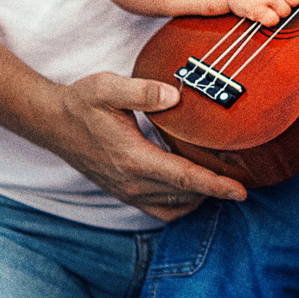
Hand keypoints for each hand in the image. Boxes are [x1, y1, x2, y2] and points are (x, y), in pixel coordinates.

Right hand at [43, 72, 246, 219]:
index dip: (216, 185)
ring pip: (176, 205)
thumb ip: (141, 91)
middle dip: (217, 189)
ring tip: (223, 178)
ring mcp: (128, 192)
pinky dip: (183, 203)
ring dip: (201, 197)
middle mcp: (132, 182)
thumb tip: (174, 96)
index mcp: (133, 158)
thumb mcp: (107, 87)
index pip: (183, 177)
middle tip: (245, 175)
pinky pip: (162, 210)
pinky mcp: (125, 193)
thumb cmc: (81, 103)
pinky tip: (193, 185)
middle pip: (186, 195)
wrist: (53, 123)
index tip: (242, 190)